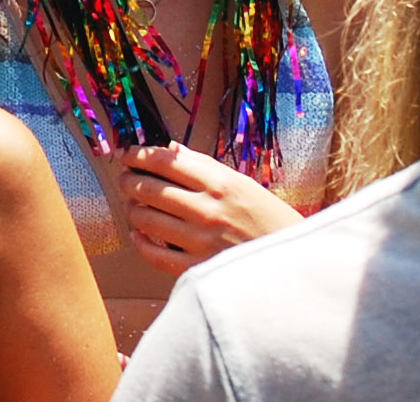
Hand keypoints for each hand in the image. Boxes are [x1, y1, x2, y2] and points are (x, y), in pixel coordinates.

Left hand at [115, 142, 300, 274]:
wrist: (295, 264)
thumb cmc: (271, 221)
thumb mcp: (243, 184)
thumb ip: (204, 167)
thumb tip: (170, 150)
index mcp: (219, 183)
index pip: (165, 161)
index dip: (139, 155)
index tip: (127, 155)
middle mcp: (207, 209)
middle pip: (150, 188)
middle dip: (129, 181)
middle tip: (124, 179)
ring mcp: (201, 240)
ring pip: (147, 219)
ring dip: (133, 209)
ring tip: (132, 205)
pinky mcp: (198, 269)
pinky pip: (155, 254)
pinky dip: (141, 242)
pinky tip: (138, 233)